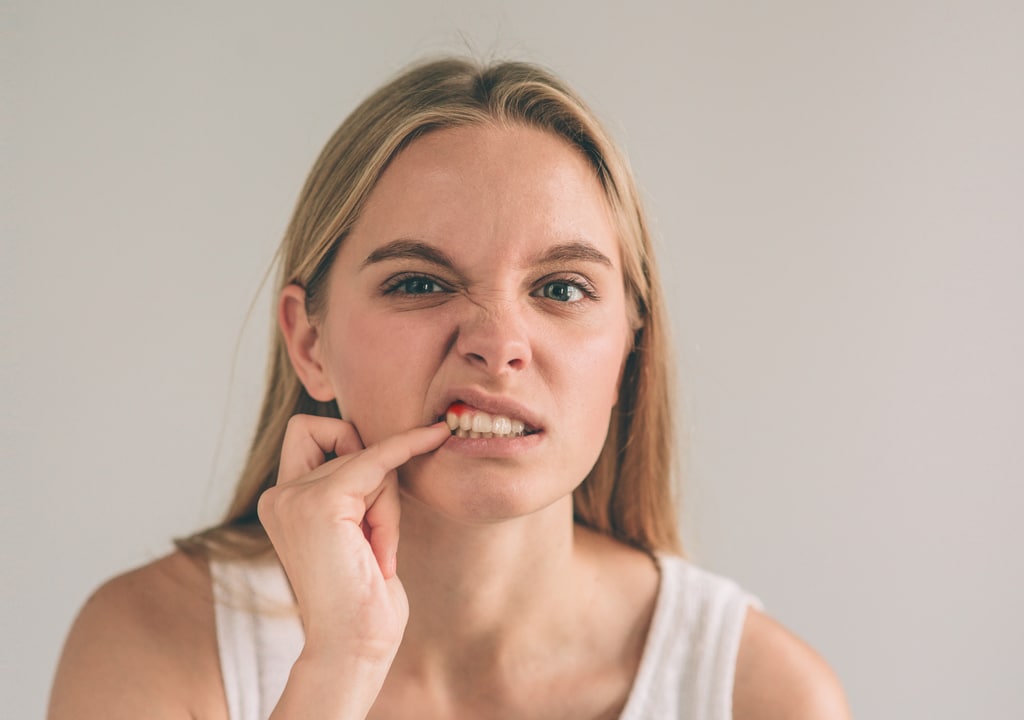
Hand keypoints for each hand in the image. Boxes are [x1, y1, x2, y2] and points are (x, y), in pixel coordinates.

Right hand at [258, 414, 449, 664]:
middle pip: (347, 445)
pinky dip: (408, 447)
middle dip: (378, 485)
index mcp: (281, 502)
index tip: (388, 449)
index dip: (345, 437)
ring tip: (377, 556)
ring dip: (387, 506)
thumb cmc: (362, 600)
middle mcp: (278, 496)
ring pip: (368, 459)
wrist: (353, 648)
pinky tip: (434, 435)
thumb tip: (383, 446)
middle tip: (376, 541)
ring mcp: (294, 497)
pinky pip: (378, 458)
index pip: (309, 433)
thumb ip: (352, 491)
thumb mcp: (352, 532)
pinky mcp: (321, 503)